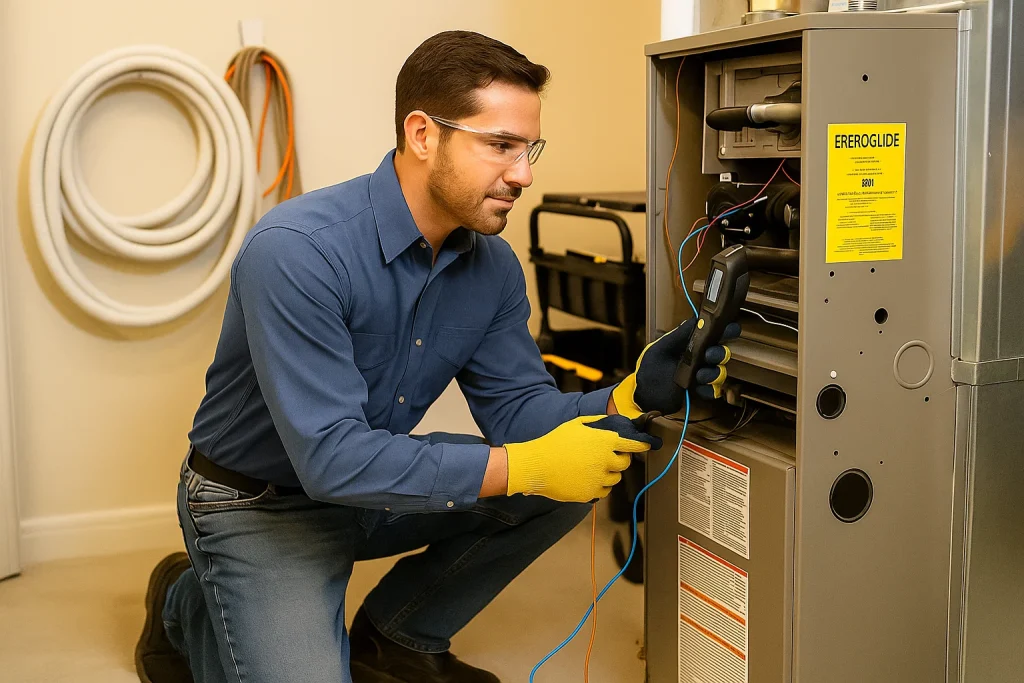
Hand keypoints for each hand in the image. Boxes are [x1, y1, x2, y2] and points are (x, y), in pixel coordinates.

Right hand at [504, 415, 662, 502]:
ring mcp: (599, 479)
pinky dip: (599, 485)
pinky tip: (585, 477)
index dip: (642, 444)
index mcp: (604, 442)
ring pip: (615, 478)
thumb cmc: (555, 442)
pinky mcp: (591, 493)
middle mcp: (605, 461)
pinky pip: (603, 490)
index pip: (634, 444)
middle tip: (607, 456)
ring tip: (591, 466)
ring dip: (608, 472)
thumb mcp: (577, 424)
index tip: (648, 444)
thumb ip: (598, 424)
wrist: (537, 464)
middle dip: (620, 459)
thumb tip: (612, 425)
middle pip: (625, 463)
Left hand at [611, 317, 740, 417]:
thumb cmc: (649, 369)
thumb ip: (679, 335)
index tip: (730, 329)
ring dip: (713, 373)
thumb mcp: (660, 349)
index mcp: (690, 343)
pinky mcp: (699, 391)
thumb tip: (696, 319)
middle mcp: (698, 358)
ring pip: (719, 371)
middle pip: (721, 352)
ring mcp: (700, 375)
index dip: (725, 330)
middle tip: (709, 356)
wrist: (642, 396)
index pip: (713, 334)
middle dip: (719, 353)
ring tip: (699, 376)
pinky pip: (713, 390)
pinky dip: (708, 390)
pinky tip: (698, 389)